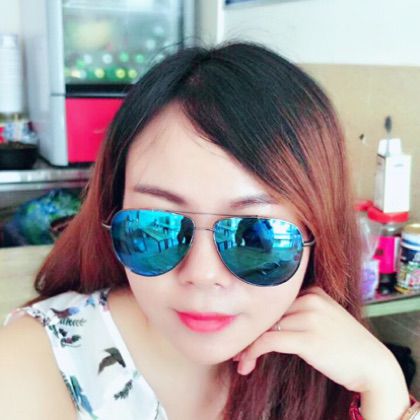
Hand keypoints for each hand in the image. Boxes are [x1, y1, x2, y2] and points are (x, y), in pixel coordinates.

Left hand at [234, 286, 404, 393]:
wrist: (373, 365)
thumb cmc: (346, 344)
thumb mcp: (324, 317)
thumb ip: (300, 311)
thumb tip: (266, 321)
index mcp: (313, 291)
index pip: (273, 301)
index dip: (256, 318)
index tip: (243, 332)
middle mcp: (310, 299)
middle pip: (267, 312)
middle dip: (249, 332)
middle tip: (237, 348)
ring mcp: (310, 317)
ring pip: (264, 327)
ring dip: (247, 346)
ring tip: (240, 360)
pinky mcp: (308, 338)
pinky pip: (268, 341)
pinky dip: (252, 352)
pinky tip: (247, 363)